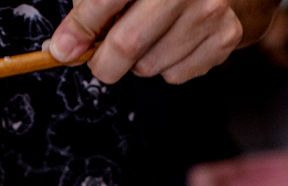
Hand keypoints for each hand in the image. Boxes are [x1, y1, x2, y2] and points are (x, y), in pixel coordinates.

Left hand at [49, 0, 245, 84]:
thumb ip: (89, 9)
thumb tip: (63, 48)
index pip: (105, 1)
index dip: (78, 31)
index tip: (62, 50)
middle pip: (126, 45)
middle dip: (102, 62)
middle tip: (99, 58)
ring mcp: (209, 11)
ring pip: (148, 67)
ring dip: (137, 62)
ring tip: (148, 36)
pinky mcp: (224, 36)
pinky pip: (175, 75)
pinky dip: (165, 66)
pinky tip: (172, 41)